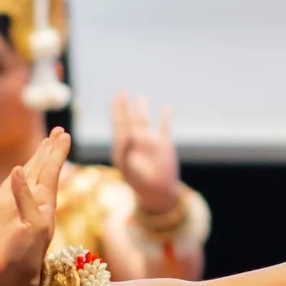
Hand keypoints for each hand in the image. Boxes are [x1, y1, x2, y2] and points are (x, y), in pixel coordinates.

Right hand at [0, 127, 70, 285]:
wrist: (9, 276)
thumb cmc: (25, 256)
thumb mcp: (32, 227)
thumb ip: (25, 199)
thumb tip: (18, 169)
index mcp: (44, 203)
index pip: (51, 171)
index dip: (56, 153)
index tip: (63, 135)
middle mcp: (33, 200)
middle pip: (44, 169)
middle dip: (51, 150)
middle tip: (59, 131)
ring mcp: (17, 205)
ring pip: (30, 176)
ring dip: (39, 159)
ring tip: (47, 142)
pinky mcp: (1, 211)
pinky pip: (12, 187)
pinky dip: (18, 175)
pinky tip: (21, 167)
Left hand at [112, 90, 182, 215]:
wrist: (159, 194)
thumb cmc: (143, 186)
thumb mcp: (132, 171)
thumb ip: (127, 151)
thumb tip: (128, 135)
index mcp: (123, 149)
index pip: (119, 129)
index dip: (118, 117)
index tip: (120, 112)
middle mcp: (135, 143)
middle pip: (128, 120)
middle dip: (124, 106)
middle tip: (122, 91)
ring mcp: (150, 142)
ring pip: (145, 121)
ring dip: (142, 109)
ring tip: (140, 97)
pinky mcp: (164, 145)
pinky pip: (165, 127)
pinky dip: (166, 117)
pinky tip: (167, 107)